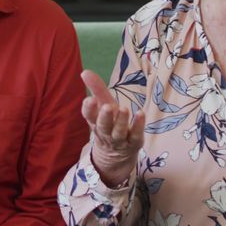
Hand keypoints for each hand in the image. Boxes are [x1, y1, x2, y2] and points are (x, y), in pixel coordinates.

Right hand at [80, 69, 144, 187]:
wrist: (116, 154)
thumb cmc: (109, 123)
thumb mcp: (102, 105)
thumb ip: (96, 89)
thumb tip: (84, 71)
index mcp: (96, 122)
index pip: (89, 116)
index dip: (89, 109)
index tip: (90, 99)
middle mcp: (106, 132)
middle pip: (104, 126)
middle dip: (105, 117)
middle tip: (107, 107)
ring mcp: (120, 139)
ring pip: (119, 132)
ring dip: (121, 121)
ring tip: (124, 109)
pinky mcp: (134, 142)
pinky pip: (136, 135)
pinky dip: (138, 126)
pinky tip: (140, 114)